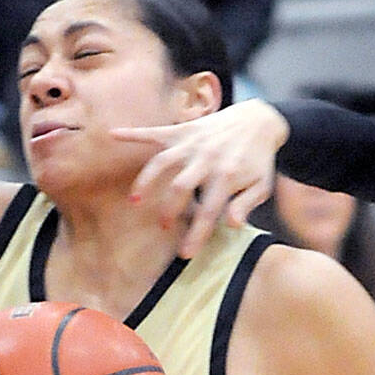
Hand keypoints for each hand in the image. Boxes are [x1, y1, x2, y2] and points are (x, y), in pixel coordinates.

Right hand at [113, 101, 289, 258]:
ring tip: (135, 201)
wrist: (259, 120)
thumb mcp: (261, 185)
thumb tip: (231, 225)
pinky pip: (155, 131)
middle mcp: (206, 158)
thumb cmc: (258, 159)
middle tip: (164, 227)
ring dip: (147, 180)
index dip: (196, 234)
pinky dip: (133, 133)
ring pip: (163, 161)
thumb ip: (246, 205)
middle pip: (180, 187)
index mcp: (226, 176)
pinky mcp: (183, 130)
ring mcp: (192, 143)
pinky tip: (113, 135)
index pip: (208, 211)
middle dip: (169, 209)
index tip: (185, 254)